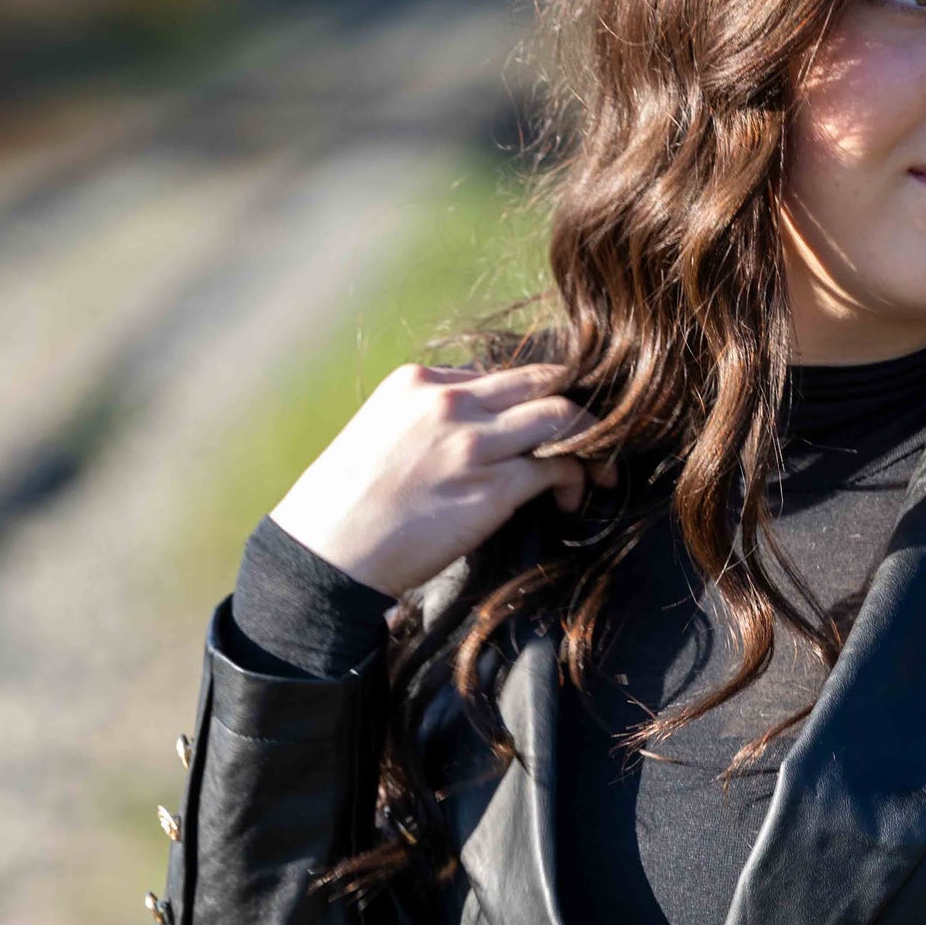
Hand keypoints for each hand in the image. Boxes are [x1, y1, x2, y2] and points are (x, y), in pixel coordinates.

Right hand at [268, 361, 617, 598]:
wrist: (327, 551)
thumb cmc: (346, 504)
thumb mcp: (380, 434)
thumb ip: (427, 421)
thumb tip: (472, 433)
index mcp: (419, 381)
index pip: (501, 373)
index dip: (534, 397)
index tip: (547, 424)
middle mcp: (450, 401)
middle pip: (544, 380)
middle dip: (578, 406)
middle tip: (596, 436)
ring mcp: (473, 443)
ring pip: (563, 417)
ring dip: (592, 442)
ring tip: (599, 470)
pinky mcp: (492, 488)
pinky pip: (558, 469)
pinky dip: (578, 481)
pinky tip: (571, 502)